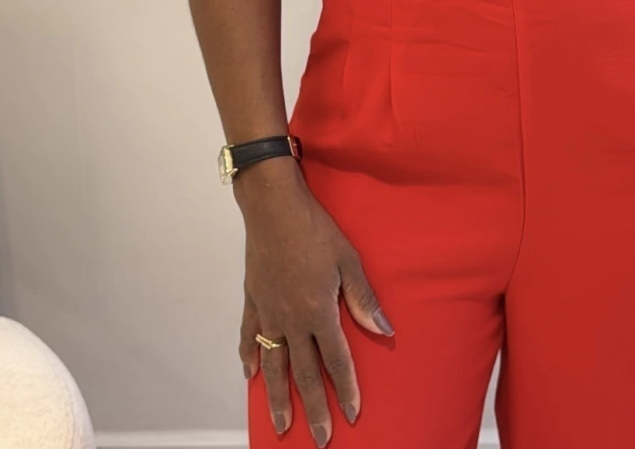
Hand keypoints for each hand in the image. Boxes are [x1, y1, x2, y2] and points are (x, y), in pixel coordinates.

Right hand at [235, 157, 393, 446]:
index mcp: (318, 312)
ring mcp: (268, 312)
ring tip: (281, 425)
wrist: (274, 208)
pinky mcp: (253, 300)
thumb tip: (384, 331)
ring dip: (278, 398)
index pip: (335, 361)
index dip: (345, 389)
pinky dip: (250, 357)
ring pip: (273, 365)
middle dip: (314, 409)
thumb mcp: (349, 261)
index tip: (352, 414)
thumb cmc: (315, 229)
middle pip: (303, 373)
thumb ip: (363, 300)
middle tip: (320, 440)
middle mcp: (291, 320)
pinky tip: (250, 374)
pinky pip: (250, 336)